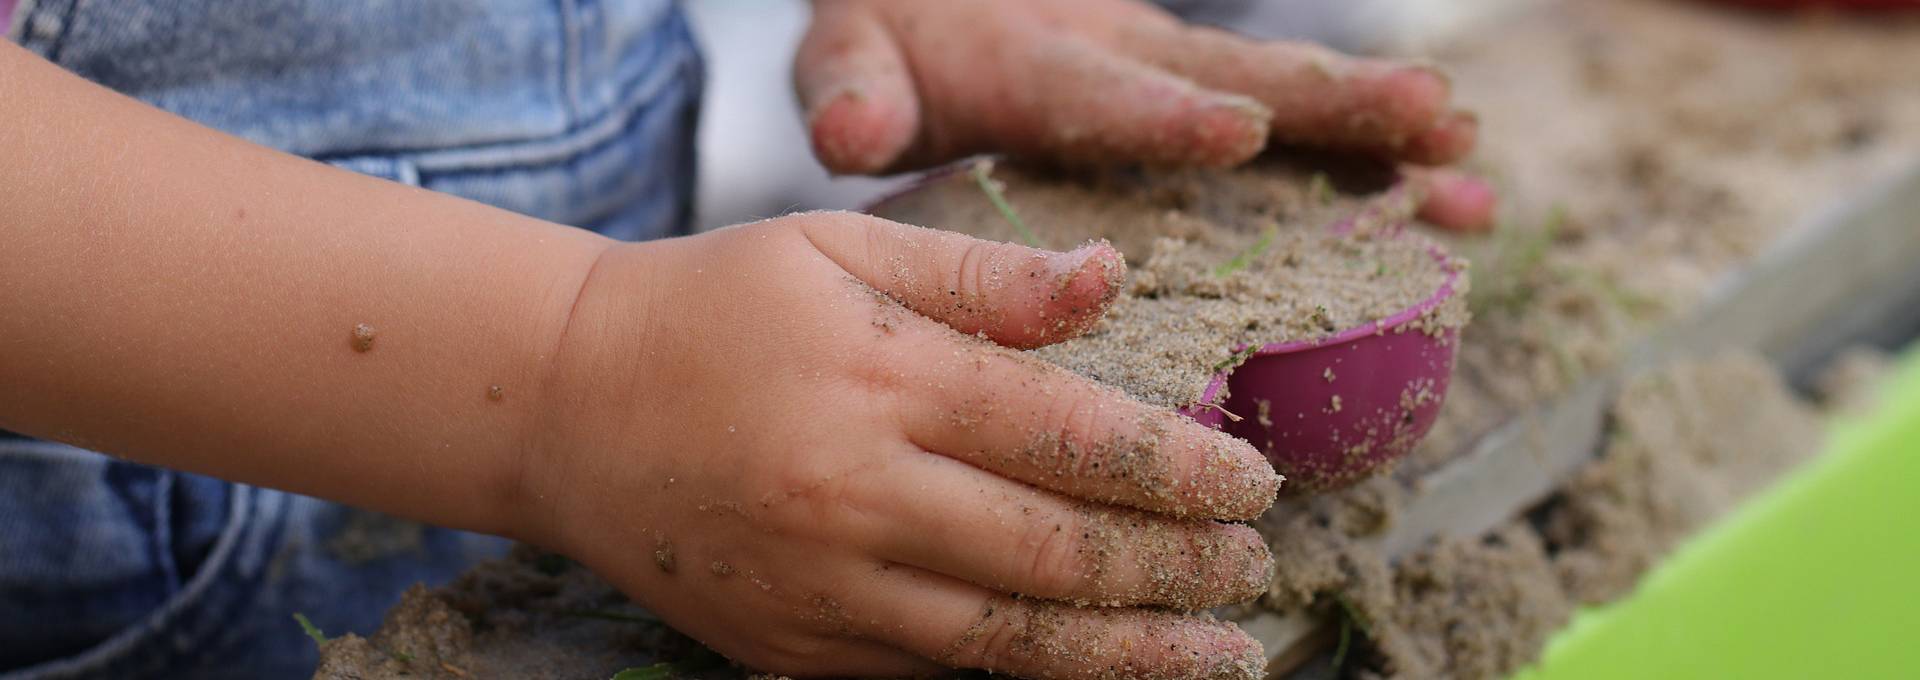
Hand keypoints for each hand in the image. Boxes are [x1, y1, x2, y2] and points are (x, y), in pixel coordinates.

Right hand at [518, 213, 1282, 677]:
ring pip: (1010, 644)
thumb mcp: (839, 248)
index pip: (1072, 437)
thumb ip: (982, 275)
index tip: (1255, 483)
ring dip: (1130, 655)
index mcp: (883, 380)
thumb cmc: (714, 307)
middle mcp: (859, 494)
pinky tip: (1091, 670)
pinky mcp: (793, 647)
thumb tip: (1112, 283)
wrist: (561, 405)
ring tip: (1219, 655)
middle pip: (1059, 555)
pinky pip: (932, 676)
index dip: (1182, 470)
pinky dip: (1024, 678)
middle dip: (1177, 571)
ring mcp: (823, 586)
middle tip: (1250, 568)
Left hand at [795, 0, 1494, 230]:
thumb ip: (853, 90)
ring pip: (1287, 100)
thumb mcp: (850, 60)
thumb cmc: (890, 44)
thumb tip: (853, 131)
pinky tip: (1461, 195)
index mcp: (1035, 60)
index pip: (1103, 92)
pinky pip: (1300, 128)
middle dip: (1329, 104)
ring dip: (1377, 128)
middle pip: (1235, 79)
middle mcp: (1124, 57)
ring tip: (1468, 155)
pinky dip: (1378, 159)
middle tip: (1429, 117)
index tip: (1236, 130)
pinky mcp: (1204, 98)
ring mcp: (1176, 75)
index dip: (1165, 115)